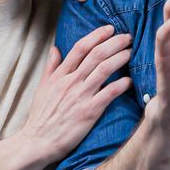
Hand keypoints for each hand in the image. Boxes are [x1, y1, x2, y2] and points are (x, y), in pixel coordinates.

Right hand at [18, 24, 132, 161]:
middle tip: (127, 37)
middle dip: (114, 42)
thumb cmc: (41, 116)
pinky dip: (121, 84)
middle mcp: (71, 82)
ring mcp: (81, 96)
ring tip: (131, 52)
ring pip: (104, 69)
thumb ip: (51, 67)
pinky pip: (109, 93)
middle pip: (96, 54)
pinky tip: (130, 80)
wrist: (38, 141)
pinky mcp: (89, 111)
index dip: (97, 35)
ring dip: (120, 58)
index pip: (80, 47)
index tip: (109, 29)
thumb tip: (55, 48)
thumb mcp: (42, 87)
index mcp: (60, 75)